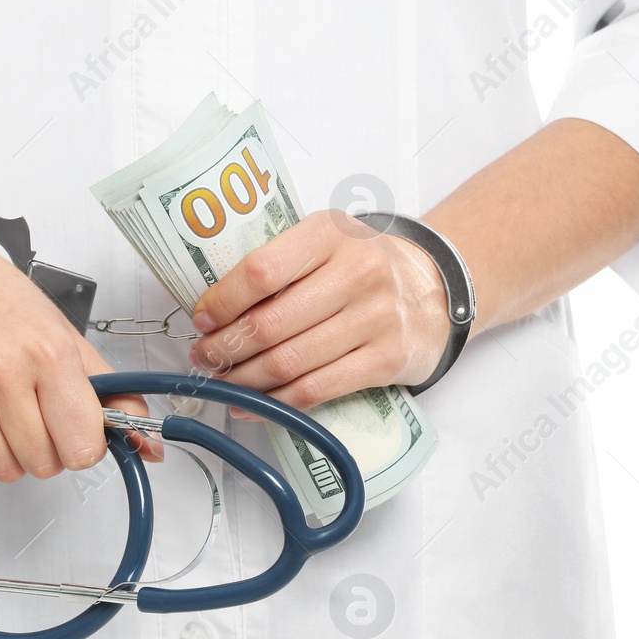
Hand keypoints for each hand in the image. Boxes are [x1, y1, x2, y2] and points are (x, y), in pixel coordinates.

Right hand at [0, 231, 162, 481]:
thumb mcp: (64, 333)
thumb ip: (109, 391)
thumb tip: (149, 445)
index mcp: (49, 352)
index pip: (82, 446)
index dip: (82, 446)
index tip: (71, 430)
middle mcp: (3, 371)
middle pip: (44, 463)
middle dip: (46, 450)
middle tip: (33, 418)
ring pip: (4, 469)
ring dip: (9, 455)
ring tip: (1, 417)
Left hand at [188, 211, 449, 412]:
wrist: (436, 288)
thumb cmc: (365, 265)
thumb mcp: (327, 241)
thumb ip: (280, 263)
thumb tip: (214, 309)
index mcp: (330, 234)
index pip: (262, 271)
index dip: (222, 301)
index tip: (203, 319)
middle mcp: (356, 273)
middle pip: (270, 324)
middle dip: (225, 347)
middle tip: (203, 356)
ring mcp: (374, 319)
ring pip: (289, 363)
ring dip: (243, 379)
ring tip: (222, 380)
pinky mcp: (385, 361)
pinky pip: (315, 390)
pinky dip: (275, 403)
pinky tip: (251, 404)